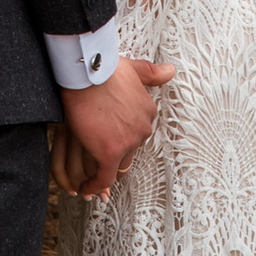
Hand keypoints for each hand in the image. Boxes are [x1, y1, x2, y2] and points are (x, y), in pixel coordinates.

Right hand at [55, 55, 169, 201]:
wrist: (87, 74)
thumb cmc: (104, 68)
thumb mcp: (134, 68)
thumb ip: (152, 73)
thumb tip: (171, 71)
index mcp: (147, 112)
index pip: (135, 133)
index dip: (121, 137)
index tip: (109, 139)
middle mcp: (142, 129)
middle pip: (128, 150)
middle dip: (114, 153)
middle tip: (96, 156)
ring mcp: (128, 142)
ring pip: (117, 164)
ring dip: (104, 169)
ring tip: (89, 175)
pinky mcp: (110, 153)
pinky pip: (104, 177)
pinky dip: (94, 184)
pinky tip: (85, 187)